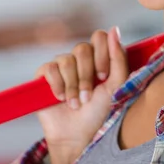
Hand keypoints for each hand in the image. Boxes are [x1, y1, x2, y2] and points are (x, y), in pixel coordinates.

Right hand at [35, 25, 127, 163]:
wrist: (78, 135)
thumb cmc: (100, 111)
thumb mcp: (116, 85)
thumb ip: (119, 57)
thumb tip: (115, 29)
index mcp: (98, 56)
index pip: (99, 37)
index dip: (102, 55)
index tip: (103, 77)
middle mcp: (79, 58)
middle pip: (82, 48)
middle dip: (86, 76)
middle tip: (88, 96)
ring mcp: (61, 65)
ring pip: (66, 60)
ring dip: (73, 86)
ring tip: (75, 103)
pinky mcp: (44, 75)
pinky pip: (50, 68)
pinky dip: (57, 85)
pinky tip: (60, 98)